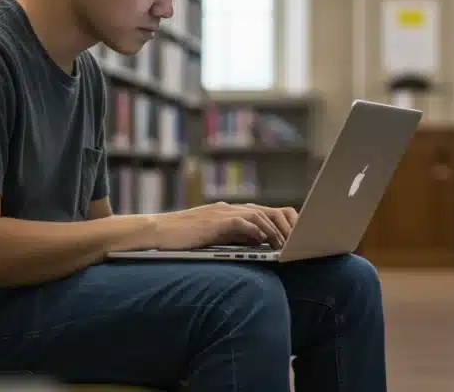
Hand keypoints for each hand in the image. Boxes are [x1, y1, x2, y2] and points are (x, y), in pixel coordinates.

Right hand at [152, 202, 298, 249]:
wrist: (157, 232)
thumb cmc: (182, 238)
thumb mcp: (213, 236)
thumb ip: (233, 236)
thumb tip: (258, 242)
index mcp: (229, 211)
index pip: (264, 212)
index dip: (281, 223)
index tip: (293, 237)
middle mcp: (228, 208)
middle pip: (268, 211)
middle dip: (285, 226)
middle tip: (296, 242)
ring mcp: (222, 213)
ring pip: (259, 216)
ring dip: (275, 232)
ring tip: (284, 245)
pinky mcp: (215, 221)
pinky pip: (242, 222)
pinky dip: (256, 231)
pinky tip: (263, 241)